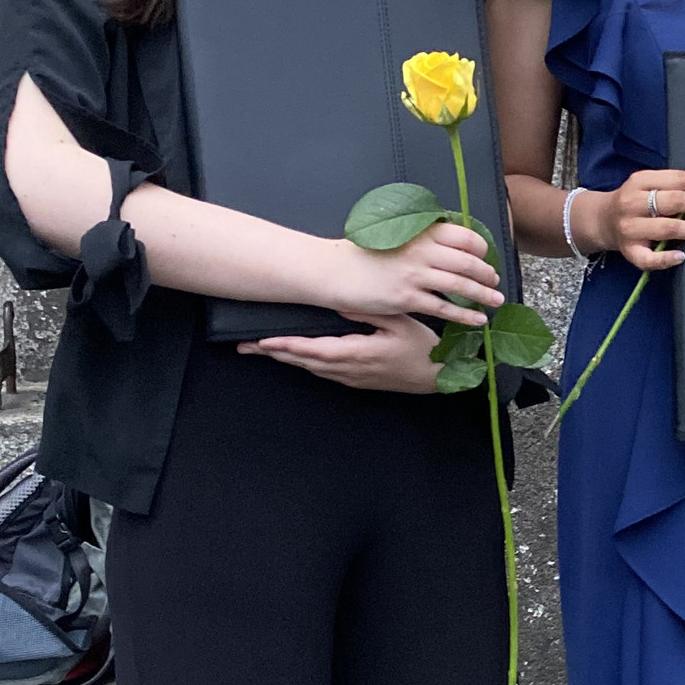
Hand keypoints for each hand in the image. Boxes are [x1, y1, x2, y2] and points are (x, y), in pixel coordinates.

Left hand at [239, 316, 444, 392]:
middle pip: (303, 363)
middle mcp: (350, 369)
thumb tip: (338, 303)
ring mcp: (351, 378)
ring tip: (261, 351)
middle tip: (246, 347)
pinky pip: (322, 373)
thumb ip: (367, 313)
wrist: (438, 376)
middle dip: (274, 355)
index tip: (263, 342)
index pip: (313, 351)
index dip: (286, 347)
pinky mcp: (356, 381)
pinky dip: (303, 364)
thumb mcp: (399, 322)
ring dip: (285, 360)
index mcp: (358, 353)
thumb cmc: (422, 347)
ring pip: (310, 370)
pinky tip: (293, 358)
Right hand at [327, 220, 502, 324]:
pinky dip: (466, 315)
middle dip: (487, 274)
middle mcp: (423, 251)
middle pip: (468, 263)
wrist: (334, 270)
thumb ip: (422, 238)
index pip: (465, 237)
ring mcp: (416, 275)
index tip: (484, 257)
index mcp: (421, 231)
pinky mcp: (408, 299)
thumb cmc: (363, 253)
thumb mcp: (395, 234)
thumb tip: (450, 245)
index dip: (480, 249)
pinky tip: (478, 320)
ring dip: (484, 294)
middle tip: (495, 281)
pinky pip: (444, 309)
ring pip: (461, 286)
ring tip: (496, 300)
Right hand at [590, 169, 684, 271]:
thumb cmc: (635, 202)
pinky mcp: (628, 250)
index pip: (678, 179)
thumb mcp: (648, 185)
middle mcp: (632, 202)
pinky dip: (666, 259)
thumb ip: (673, 185)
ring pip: (667, 228)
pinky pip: (648, 258)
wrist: (599, 220)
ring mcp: (629, 228)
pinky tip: (682, 256)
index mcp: (640, 180)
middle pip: (675, 202)